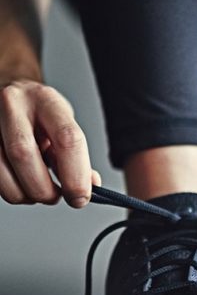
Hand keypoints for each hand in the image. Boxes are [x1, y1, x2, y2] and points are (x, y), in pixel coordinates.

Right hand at [0, 79, 99, 206]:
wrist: (9, 96)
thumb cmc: (38, 113)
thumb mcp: (62, 124)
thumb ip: (75, 154)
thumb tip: (90, 187)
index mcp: (46, 100)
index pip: (67, 139)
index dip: (76, 175)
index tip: (80, 198)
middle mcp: (12, 105)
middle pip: (24, 155)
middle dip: (45, 189)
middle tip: (57, 197)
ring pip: (2, 171)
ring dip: (26, 194)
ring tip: (39, 191)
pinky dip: (12, 190)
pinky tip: (22, 182)